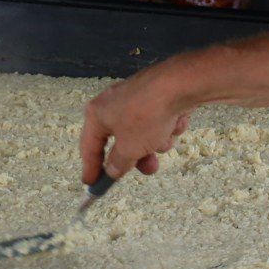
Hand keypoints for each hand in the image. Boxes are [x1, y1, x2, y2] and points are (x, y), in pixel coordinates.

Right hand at [80, 62, 197, 186]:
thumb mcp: (130, 149)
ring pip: (142, 135)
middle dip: (137, 156)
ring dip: (155, 143)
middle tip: (149, 168)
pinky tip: (175, 122)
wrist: (179, 84)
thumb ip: (118, 163)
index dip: (91, 168)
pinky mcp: (155, 97)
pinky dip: (166, 128)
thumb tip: (113, 170)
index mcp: (97, 113)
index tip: (91, 184)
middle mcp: (112, 104)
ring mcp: (135, 99)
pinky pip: (157, 122)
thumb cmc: (147, 114)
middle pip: (120, 142)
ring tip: (165, 139)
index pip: (89, 147)